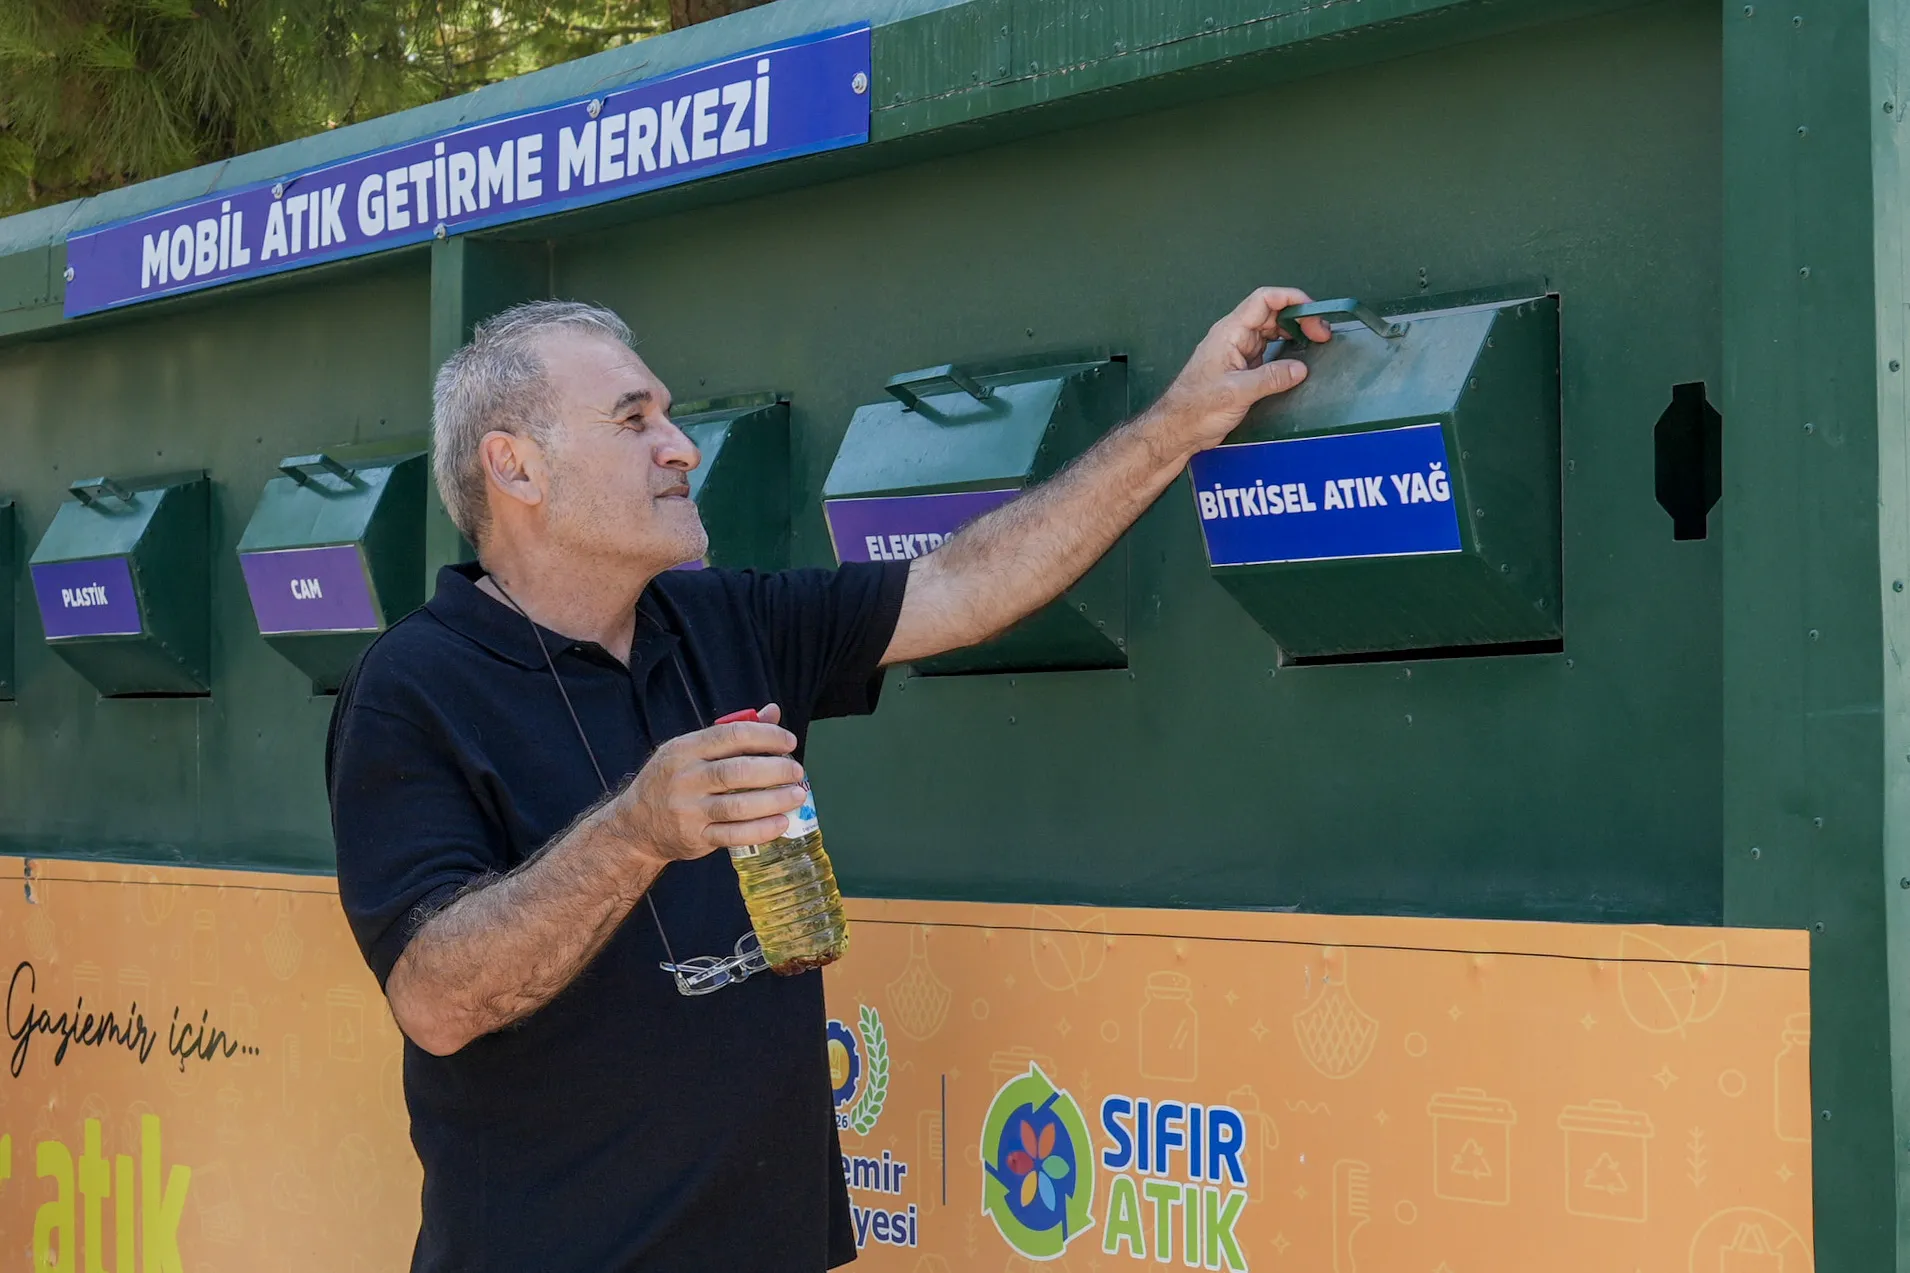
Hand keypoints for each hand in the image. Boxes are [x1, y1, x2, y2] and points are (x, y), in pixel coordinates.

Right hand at [607, 703, 806, 864]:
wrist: (634, 825)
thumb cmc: (671, 780)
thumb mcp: (690, 750)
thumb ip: (731, 733)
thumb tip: (773, 712)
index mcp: (685, 749)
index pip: (731, 735)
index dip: (766, 736)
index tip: (789, 742)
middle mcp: (685, 778)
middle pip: (737, 771)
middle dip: (775, 770)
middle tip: (797, 771)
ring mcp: (688, 810)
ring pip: (738, 806)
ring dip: (774, 801)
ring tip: (797, 795)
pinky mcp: (695, 838)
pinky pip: (734, 835)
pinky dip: (762, 830)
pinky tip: (781, 822)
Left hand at [1148, 287, 1332, 456]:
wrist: (1178, 429)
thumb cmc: (1197, 407)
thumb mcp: (1237, 392)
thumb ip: (1271, 378)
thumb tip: (1301, 369)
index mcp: (1230, 332)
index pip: (1264, 300)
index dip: (1291, 298)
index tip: (1314, 311)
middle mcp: (1235, 337)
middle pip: (1272, 314)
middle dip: (1299, 319)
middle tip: (1322, 335)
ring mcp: (1238, 352)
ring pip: (1272, 332)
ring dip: (1294, 334)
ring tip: (1316, 344)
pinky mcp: (1242, 369)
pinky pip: (1268, 352)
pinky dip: (1286, 352)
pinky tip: (1298, 361)